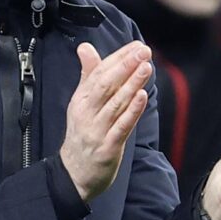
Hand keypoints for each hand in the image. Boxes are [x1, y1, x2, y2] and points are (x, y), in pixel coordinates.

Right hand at [60, 41, 152, 201]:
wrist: (74, 174)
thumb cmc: (82, 134)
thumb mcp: (81, 103)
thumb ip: (88, 75)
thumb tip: (85, 47)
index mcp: (81, 99)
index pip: (99, 73)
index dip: (118, 58)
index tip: (136, 46)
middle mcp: (86, 112)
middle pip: (105, 85)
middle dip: (125, 66)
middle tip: (143, 51)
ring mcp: (96, 130)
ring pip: (115, 103)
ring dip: (132, 84)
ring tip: (146, 67)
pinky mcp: (107, 147)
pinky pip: (121, 126)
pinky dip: (132, 111)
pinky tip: (142, 96)